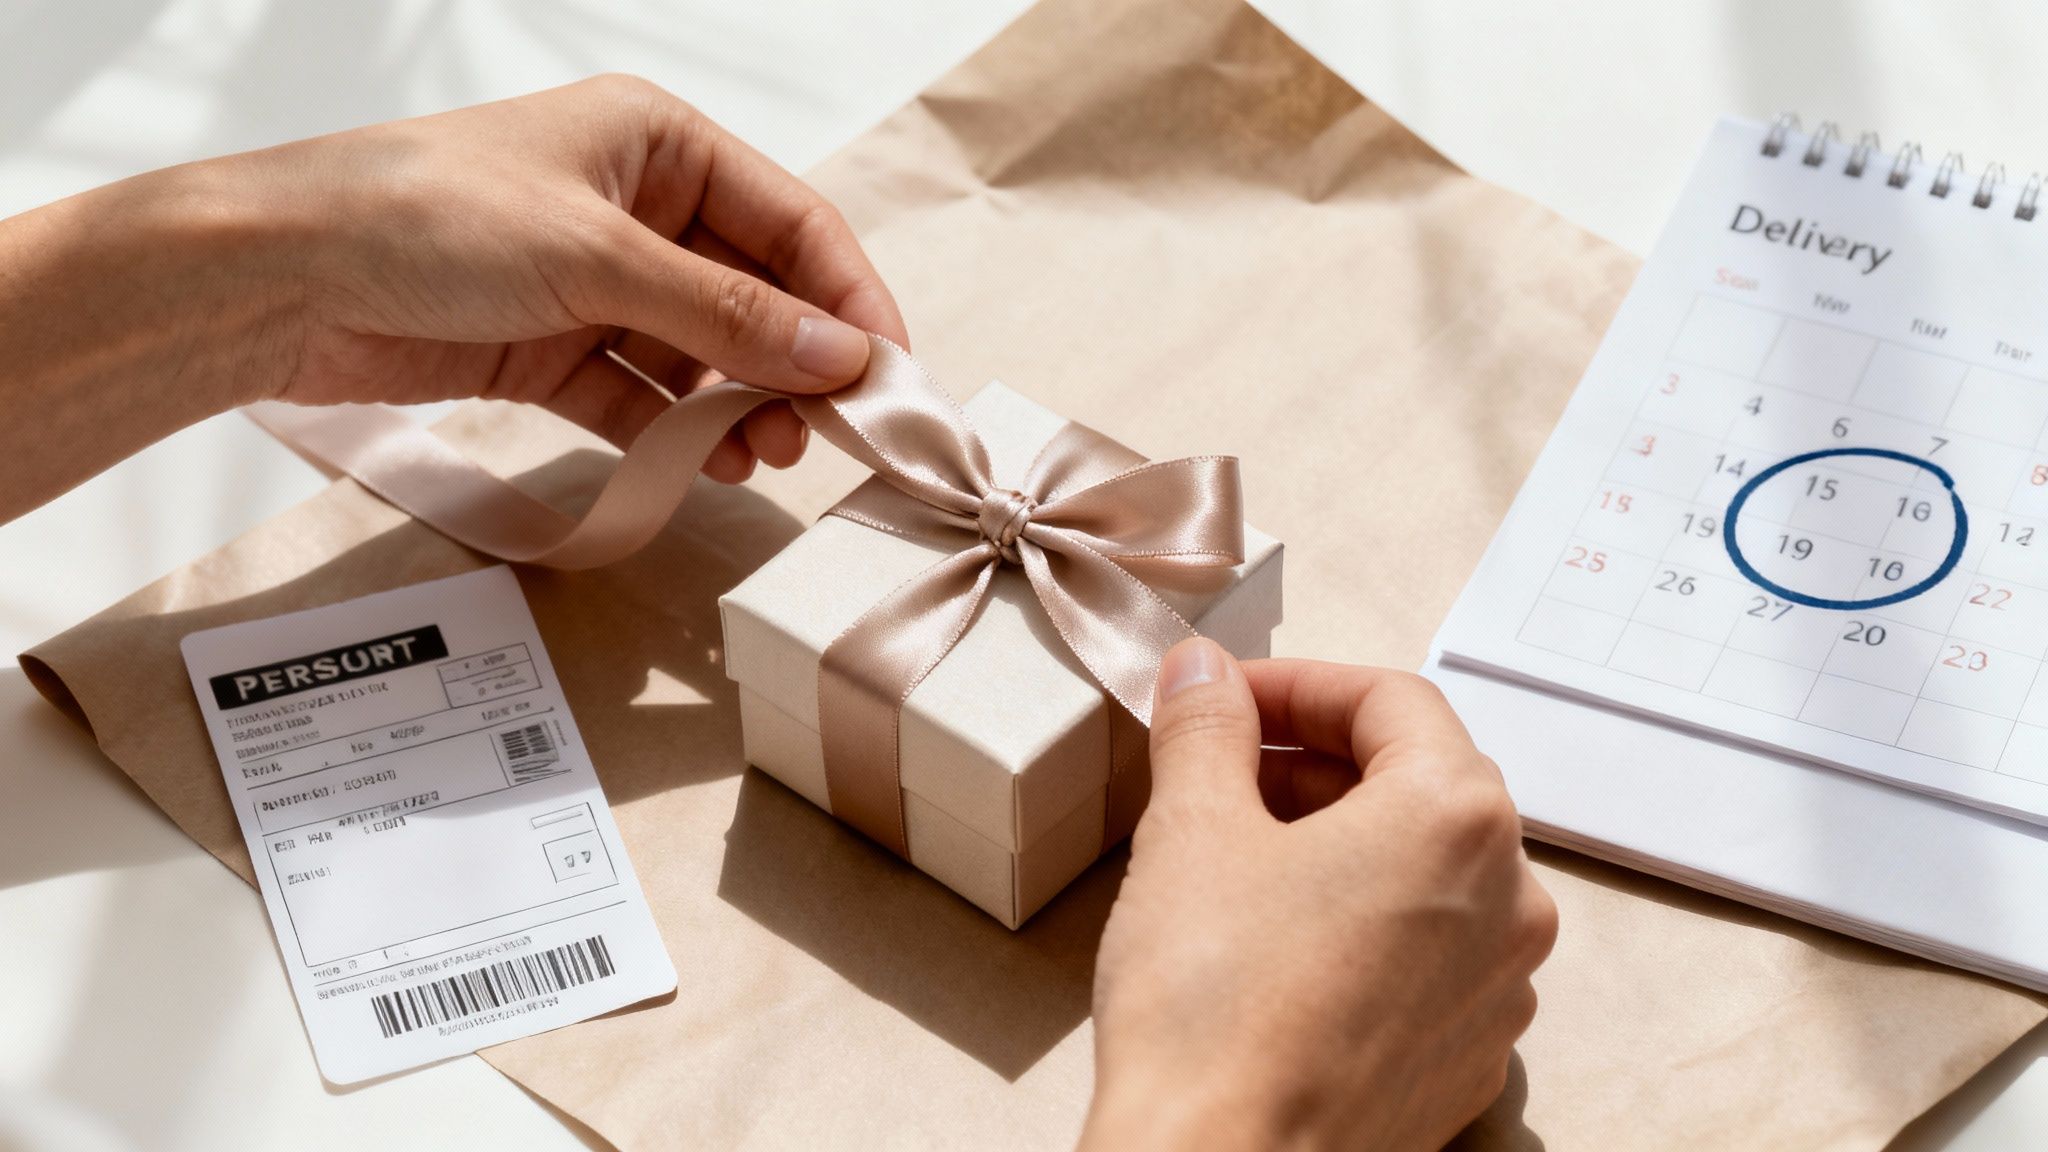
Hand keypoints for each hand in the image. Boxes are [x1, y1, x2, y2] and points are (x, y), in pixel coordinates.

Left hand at [0, 75, 905, 520]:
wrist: (279, 281)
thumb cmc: (425, 218)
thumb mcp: (596, 256)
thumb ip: (725, 314)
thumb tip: (838, 356)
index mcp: (658, 144)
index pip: (792, 223)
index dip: (848, 299)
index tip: (887, 374)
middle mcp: (637, 208)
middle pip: (756, 293)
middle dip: (798, 363)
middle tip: (833, 432)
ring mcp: (596, 284)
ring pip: (705, 353)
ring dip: (743, 405)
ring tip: (767, 455)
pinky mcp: (555, 351)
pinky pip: (646, 396)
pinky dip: (680, 431)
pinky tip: (711, 463)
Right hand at [1083, 639, 1557, 1150]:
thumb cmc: (1213, 1005)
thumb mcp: (1190, 829)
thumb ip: (1205, 727)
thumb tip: (1202, 675)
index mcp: (1457, 818)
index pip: (1389, 701)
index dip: (1293, 685)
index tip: (1222, 698)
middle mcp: (1510, 899)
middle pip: (1417, 784)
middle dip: (1311, 763)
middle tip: (1217, 770)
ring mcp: (1499, 990)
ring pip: (1425, 874)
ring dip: (1338, 843)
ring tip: (1238, 859)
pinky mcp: (1467, 1060)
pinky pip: (1427, 957)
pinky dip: (1362, 926)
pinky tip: (1277, 946)